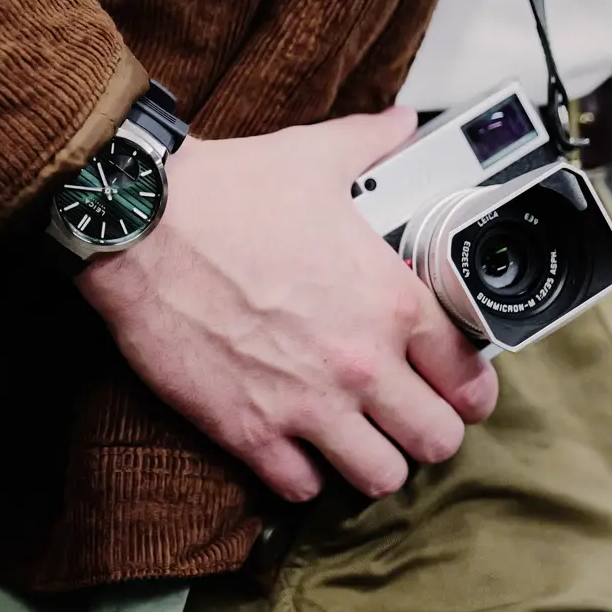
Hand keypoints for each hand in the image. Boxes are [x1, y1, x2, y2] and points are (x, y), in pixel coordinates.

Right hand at [75, 107, 498, 501]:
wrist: (142, 224)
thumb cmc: (227, 191)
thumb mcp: (315, 157)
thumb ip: (373, 142)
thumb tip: (402, 122)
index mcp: (389, 300)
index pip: (469, 376)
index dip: (469, 388)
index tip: (455, 389)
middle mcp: (360, 362)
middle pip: (438, 441)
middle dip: (428, 433)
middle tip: (405, 419)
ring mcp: (305, 403)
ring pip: (381, 479)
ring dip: (372, 463)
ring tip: (354, 442)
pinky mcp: (248, 429)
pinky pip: (301, 488)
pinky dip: (302, 475)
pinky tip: (293, 446)